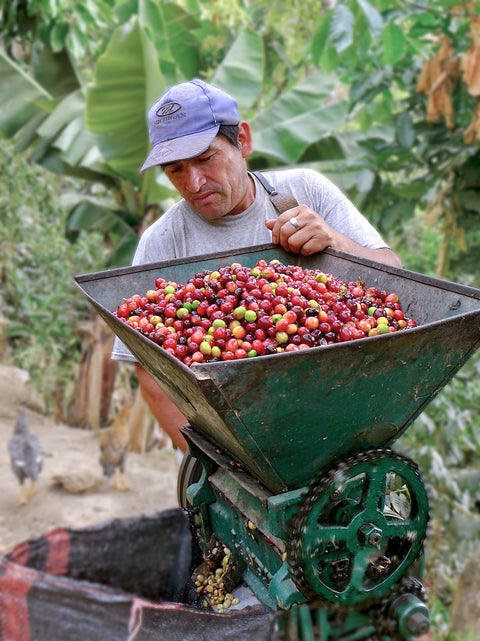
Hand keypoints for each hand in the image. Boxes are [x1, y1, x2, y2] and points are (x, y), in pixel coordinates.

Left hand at [265, 205, 402, 267]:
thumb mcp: (299, 227)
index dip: (274, 234)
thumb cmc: (314, 235)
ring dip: (295, 250)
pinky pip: (305, 249)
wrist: (338, 244)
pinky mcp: (325, 237)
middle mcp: (310, 214)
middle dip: (284, 244)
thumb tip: (267, 223)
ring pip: (293, 242)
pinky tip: (311, 250)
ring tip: (301, 249)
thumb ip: (283, 224)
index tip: (276, 242)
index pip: (280, 220)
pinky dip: (306, 253)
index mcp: (302, 209)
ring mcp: (318, 225)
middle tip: (290, 248)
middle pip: (285, 232)